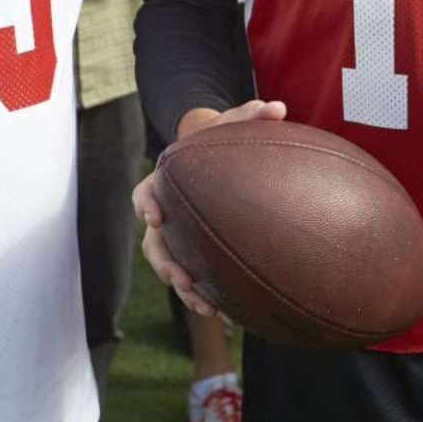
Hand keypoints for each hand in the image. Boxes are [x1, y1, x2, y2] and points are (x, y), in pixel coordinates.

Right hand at [133, 98, 286, 315]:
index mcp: (168, 180)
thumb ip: (252, 114)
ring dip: (184, 288)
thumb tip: (278, 107)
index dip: (145, 205)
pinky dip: (205, 295)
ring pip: (170, 267)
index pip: (145, 192)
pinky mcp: (195, 252)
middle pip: (153, 243)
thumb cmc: (223, 138)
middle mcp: (168, 211)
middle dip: (165, 263)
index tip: (155, 217)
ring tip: (205, 305)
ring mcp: (179, 235)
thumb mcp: (234, 123)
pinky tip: (227, 314)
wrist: (219, 156)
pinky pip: (193, 279)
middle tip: (181, 278)